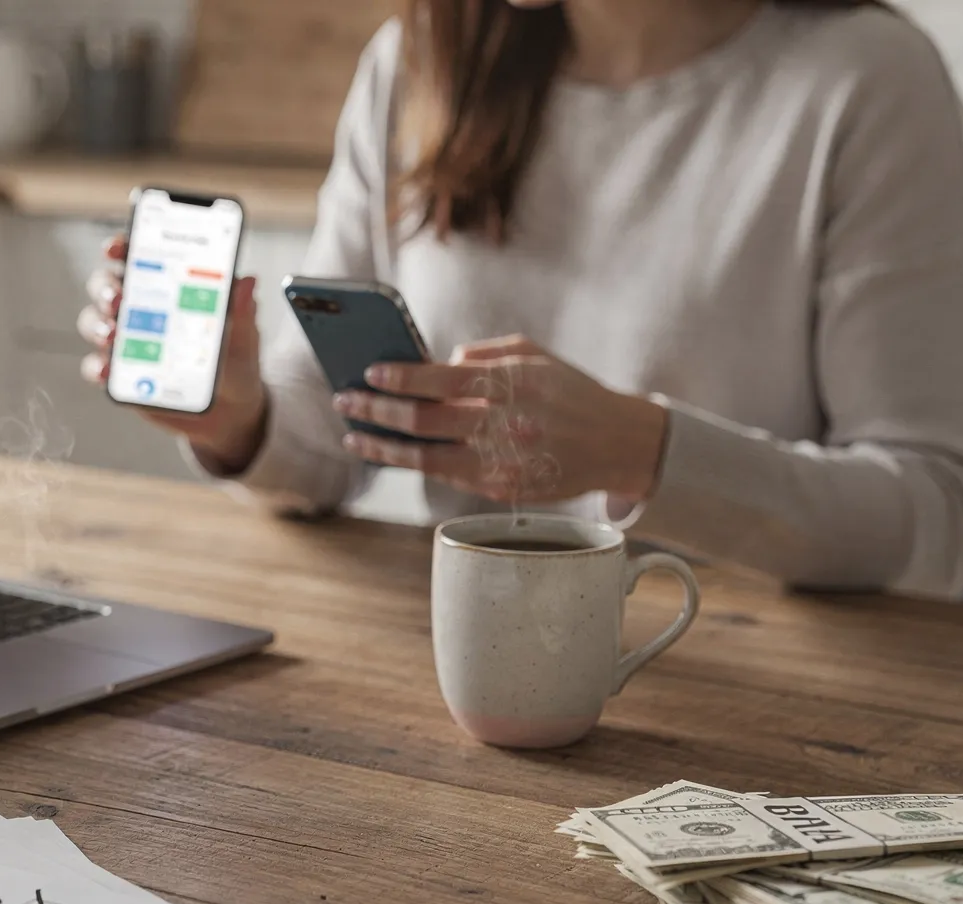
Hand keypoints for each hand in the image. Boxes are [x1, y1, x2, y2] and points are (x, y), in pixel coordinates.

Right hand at [77, 233, 268, 473]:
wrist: (232, 410)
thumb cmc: (236, 360)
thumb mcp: (243, 335)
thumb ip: (241, 311)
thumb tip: (248, 282)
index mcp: (170, 285)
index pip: (138, 256)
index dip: (122, 247)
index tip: (114, 249)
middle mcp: (142, 307)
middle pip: (107, 285)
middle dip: (106, 288)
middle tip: (118, 300)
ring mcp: (127, 340)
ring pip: (95, 322)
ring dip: (97, 325)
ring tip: (113, 335)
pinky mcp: (122, 374)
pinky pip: (98, 367)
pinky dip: (97, 367)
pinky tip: (107, 371)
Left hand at [334, 336, 669, 503]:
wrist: (617, 444)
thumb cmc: (569, 391)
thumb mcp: (535, 356)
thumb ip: (484, 356)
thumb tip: (435, 367)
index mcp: (516, 383)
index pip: (445, 381)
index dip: (402, 378)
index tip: (370, 373)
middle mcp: (508, 425)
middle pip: (426, 421)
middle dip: (378, 410)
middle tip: (345, 401)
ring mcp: (504, 462)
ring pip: (427, 458)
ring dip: (383, 448)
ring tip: (354, 436)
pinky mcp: (502, 490)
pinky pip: (446, 475)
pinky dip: (413, 464)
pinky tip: (390, 453)